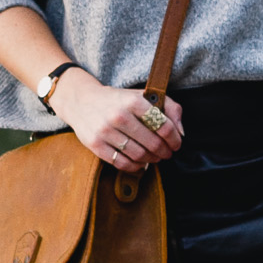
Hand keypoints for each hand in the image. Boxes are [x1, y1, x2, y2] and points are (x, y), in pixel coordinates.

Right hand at [53, 70, 183, 172]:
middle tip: (168, 153)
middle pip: (152, 143)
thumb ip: (168, 107)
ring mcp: (105, 131)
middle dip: (165, 151)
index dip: (174, 138)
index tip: (177, 143)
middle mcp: (118, 115)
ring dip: (152, 160)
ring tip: (156, 157)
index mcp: (133, 101)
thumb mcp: (142, 95)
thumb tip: (181, 132)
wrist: (81, 101)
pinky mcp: (95, 144)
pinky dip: (136, 166)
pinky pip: (122, 163)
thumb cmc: (118, 100)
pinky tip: (141, 162)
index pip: (163, 125)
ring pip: (139, 155)